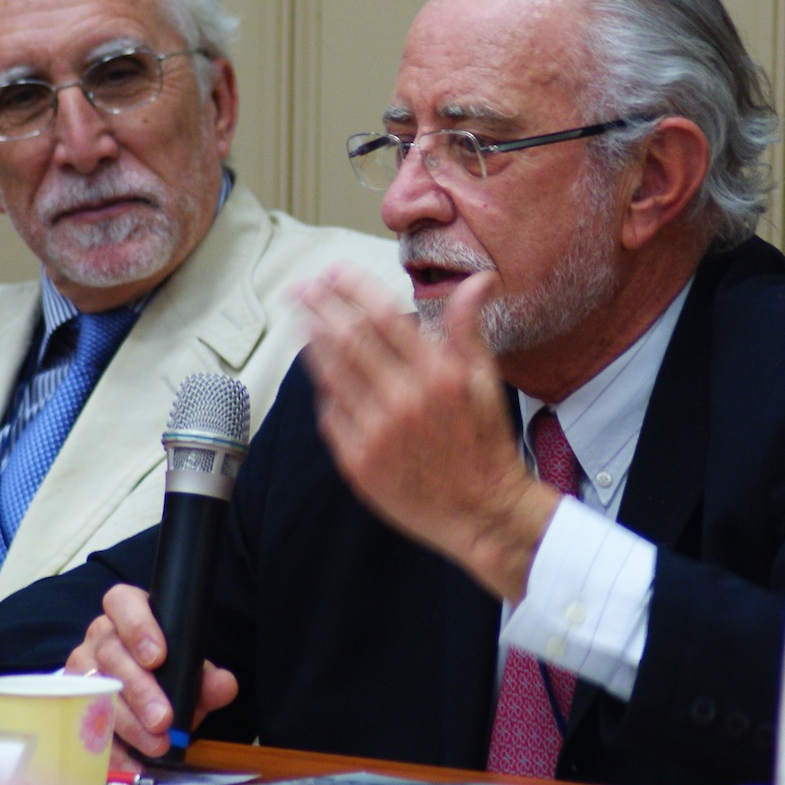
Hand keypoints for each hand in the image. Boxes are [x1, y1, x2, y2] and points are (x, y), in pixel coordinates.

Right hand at [64, 584, 237, 766]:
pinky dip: (111, 747)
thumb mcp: (190, 672)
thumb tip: (223, 685)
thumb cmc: (166, 674)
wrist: (143, 699)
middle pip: (111, 654)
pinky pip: (84, 724)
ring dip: (127, 722)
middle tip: (163, 719)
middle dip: (139, 690)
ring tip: (155, 744)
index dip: (137, 626)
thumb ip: (208, 678)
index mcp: (127, 612)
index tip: (158, 657)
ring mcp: (82, 667)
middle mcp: (99, 636)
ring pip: (96, 689)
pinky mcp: (73, 702)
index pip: (122, 603)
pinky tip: (132, 761)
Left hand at [295, 262, 560, 601]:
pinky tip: (319, 372)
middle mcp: (403, 400)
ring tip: (300, 319)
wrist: (482, 513)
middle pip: (347, 338)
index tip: (335, 272)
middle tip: (303, 287)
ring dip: (310, 341)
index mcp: (437, 374)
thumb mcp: (485, 381)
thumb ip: (468, 328)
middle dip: (320, 306)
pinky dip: (323, 389)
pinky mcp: (358, 463)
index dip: (352, 288)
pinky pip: (330, 415)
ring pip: (331, 374)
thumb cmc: (484, 445)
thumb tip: (476, 281)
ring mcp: (376, 433)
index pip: (382, 315)